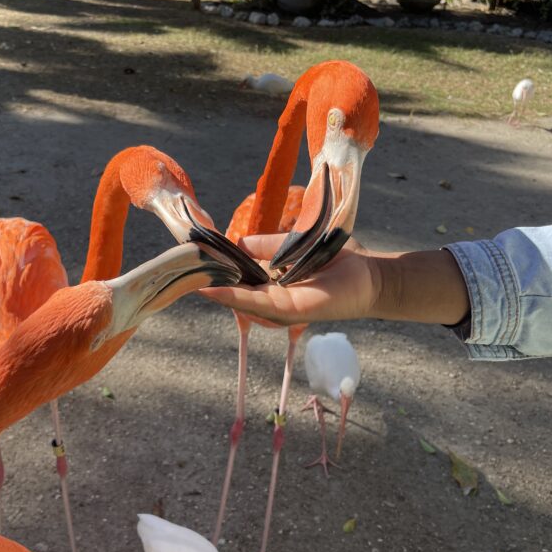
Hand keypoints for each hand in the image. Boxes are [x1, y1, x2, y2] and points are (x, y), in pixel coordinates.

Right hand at [201, 234, 379, 324]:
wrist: (368, 276)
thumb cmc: (335, 262)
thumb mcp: (292, 248)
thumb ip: (267, 246)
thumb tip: (238, 242)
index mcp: (272, 289)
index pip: (238, 282)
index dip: (216, 273)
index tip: (194, 262)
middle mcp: (272, 302)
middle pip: (234, 294)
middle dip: (209, 283)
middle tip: (183, 271)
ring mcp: (279, 309)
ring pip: (239, 300)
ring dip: (215, 290)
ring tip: (190, 279)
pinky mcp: (289, 309)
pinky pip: (256, 302)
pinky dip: (233, 296)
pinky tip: (213, 289)